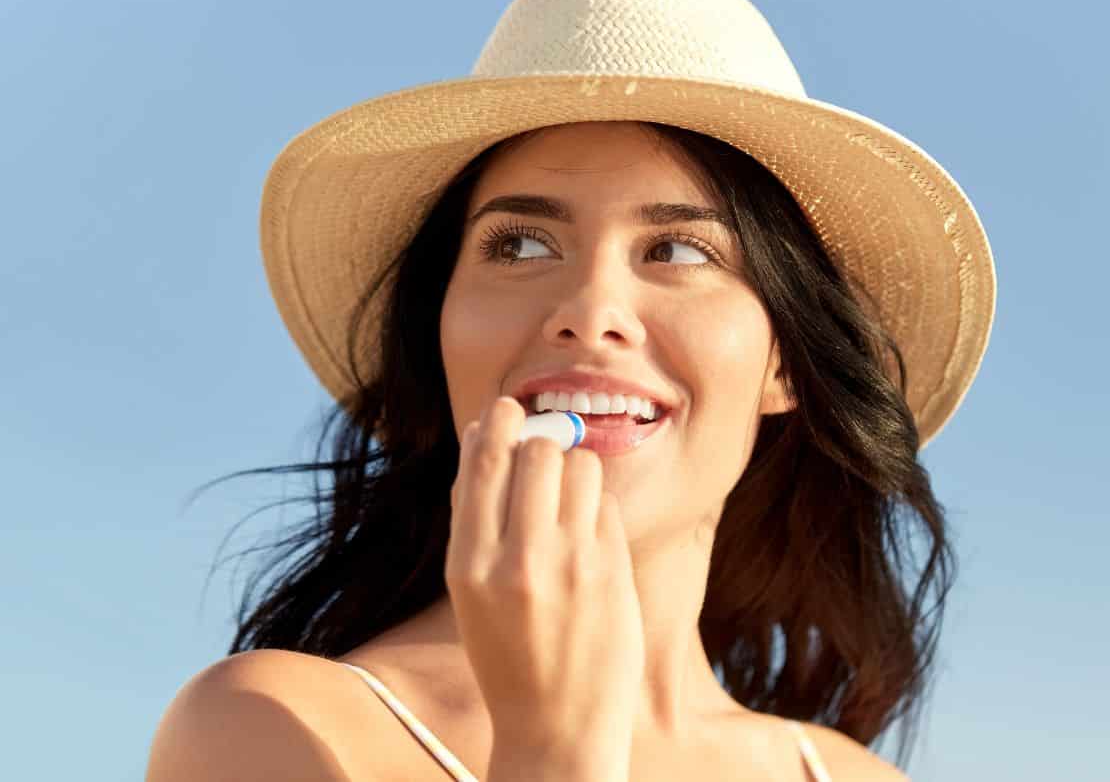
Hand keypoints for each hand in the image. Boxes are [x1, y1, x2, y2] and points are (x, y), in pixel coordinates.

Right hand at [445, 396, 645, 748]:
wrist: (555, 730)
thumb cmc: (507, 652)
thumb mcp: (470, 590)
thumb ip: (476, 517)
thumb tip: (486, 435)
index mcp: (468, 564)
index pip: (485, 462)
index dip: (498, 422)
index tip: (506, 407)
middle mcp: (518, 560)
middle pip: (540, 451)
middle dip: (543, 444)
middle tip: (544, 456)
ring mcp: (571, 566)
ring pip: (582, 467)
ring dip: (576, 471)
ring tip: (567, 503)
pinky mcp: (612, 574)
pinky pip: (607, 506)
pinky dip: (597, 511)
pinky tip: (588, 542)